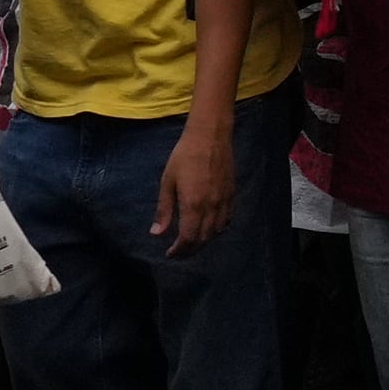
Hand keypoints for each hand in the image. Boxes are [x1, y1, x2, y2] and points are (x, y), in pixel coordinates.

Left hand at [153, 109, 235, 251]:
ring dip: (203, 241)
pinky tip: (209, 228)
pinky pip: (227, 220)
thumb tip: (156, 233)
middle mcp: (211, 207)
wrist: (210, 136)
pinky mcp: (232, 194)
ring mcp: (224, 201)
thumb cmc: (184, 156)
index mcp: (193, 204)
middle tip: (179, 252)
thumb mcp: (167, 181)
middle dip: (190, 249)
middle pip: (203, 239)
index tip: (170, 253)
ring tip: (192, 242)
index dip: (179, 250)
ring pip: (216, 232)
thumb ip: (164, 209)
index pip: (188, 238)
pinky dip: (217, 230)